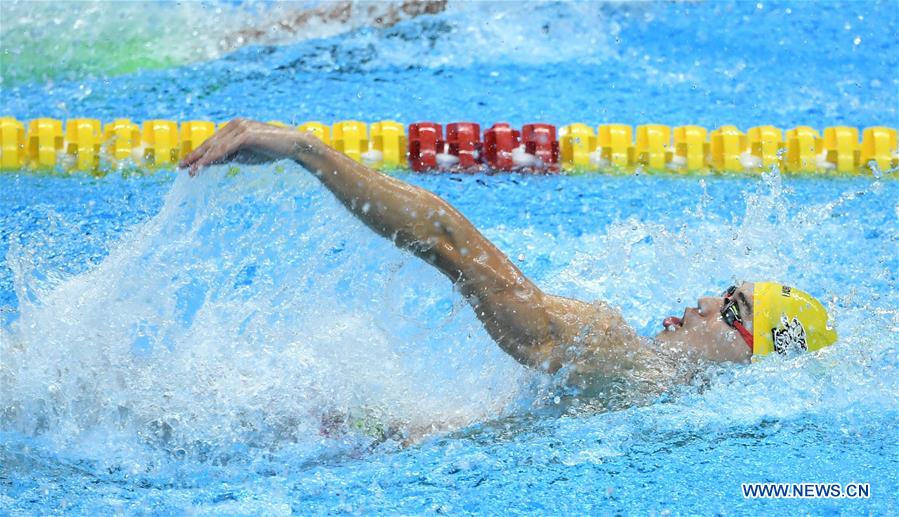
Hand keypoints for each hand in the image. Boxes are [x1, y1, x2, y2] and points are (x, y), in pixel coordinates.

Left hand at [178, 118, 310, 175]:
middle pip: (210, 142)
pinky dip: (213, 158)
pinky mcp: (246, 134)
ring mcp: (240, 128)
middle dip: (195, 155)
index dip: (199, 153)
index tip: (187, 163)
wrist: (293, 145)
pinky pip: (225, 148)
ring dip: (201, 159)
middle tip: (181, 167)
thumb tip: (211, 163)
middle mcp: (235, 124)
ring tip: (191, 171)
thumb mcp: (246, 154)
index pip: (212, 141)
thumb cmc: (271, 150)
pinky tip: (204, 166)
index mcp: (234, 127)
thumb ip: (229, 156)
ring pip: (216, 146)